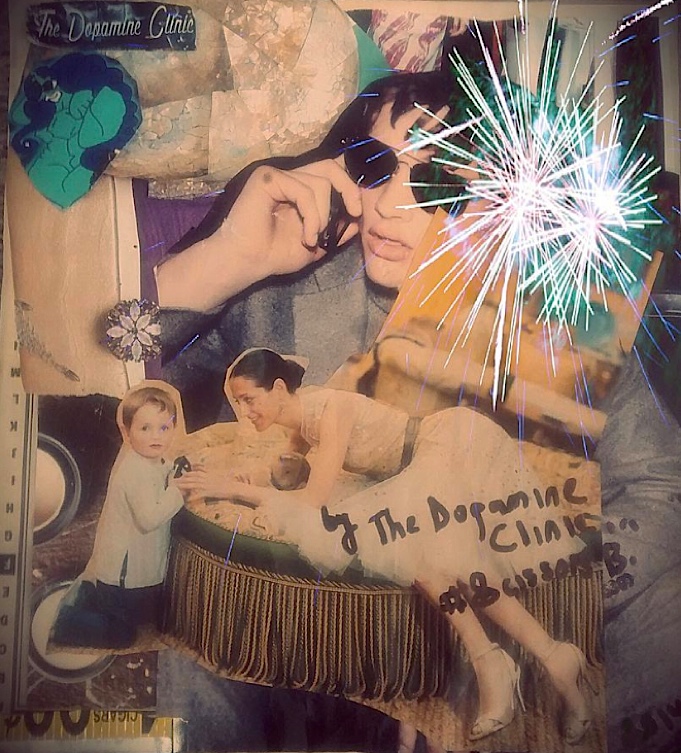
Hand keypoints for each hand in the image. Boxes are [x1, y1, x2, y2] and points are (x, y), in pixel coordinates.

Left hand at [173, 468, 238, 499]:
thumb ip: (208, 473)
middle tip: (172, 482)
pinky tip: (186, 500)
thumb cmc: (226, 482)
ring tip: (175, 488)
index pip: (193, 473)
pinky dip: (191, 497)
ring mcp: (206, 485)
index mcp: (207, 474)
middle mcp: (205, 478)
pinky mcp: (208, 492)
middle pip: (190, 478)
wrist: (233, 487)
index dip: (185, 474)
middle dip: (180, 480)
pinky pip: (197, 495)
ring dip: (182, 486)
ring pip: (191, 484)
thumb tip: (201, 470)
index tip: (179, 476)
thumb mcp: (217, 475)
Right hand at [222, 158, 361, 277]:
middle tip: (353, 213)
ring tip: (312, 238)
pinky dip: (312, 216)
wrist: (248, 263)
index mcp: (300, 190)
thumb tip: (356, 219)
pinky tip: (306, 236)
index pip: (330, 173)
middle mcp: (290, 178)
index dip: (349, 186)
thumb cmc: (275, 255)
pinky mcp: (268, 178)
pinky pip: (304, 190)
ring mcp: (278, 175)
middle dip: (349, 189)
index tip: (356, 212)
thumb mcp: (317, 245)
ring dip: (323, 216)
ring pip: (320, 183)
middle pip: (330, 166)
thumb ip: (335, 230)